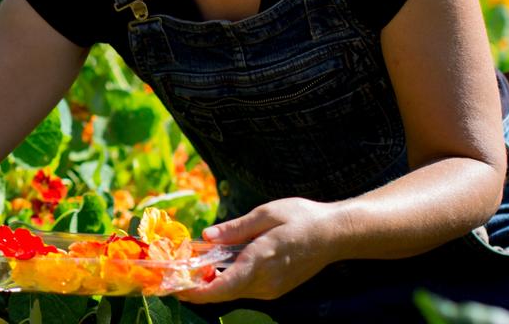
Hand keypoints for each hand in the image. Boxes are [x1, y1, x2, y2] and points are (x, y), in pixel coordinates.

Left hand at [174, 197, 344, 303]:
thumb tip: (206, 236)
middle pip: (223, 293)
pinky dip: (226, 281)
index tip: (174, 288)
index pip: (222, 287)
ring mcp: (272, 289)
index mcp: (260, 262)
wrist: (335, 235)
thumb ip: (234, 229)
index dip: (196, 292)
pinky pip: (244, 288)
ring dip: (211, 284)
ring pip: (233, 291)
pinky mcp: (275, 289)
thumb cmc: (301, 218)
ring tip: (189, 267)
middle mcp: (265, 282)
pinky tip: (216, 267)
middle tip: (172, 273)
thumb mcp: (265, 214)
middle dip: (196, 287)